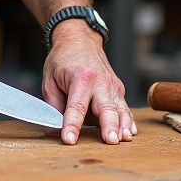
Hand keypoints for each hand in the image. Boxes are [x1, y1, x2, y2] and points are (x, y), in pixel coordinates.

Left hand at [42, 21, 136, 144]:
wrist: (80, 40)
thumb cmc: (63, 60)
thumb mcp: (50, 81)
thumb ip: (53, 107)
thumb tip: (54, 130)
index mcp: (80, 77)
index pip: (76, 106)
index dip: (72, 124)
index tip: (69, 139)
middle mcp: (100, 80)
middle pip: (105, 107)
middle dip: (108, 125)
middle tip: (110, 140)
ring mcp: (112, 85)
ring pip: (120, 109)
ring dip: (123, 125)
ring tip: (123, 139)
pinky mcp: (118, 89)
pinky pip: (124, 108)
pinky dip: (128, 120)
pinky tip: (130, 132)